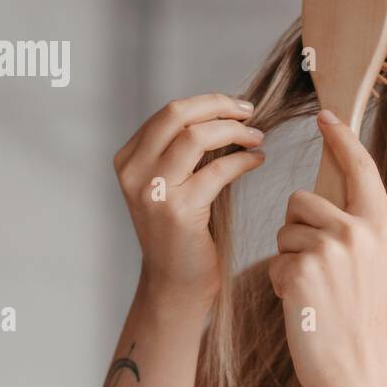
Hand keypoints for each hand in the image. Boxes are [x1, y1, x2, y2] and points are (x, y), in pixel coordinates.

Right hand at [113, 93, 265, 311]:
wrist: (175, 283)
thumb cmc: (180, 234)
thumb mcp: (170, 185)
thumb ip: (181, 152)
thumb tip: (220, 114)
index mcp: (128, 161)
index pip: (168, 113)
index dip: (207, 103)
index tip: (235, 107)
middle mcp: (134, 173)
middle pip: (177, 114)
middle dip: (220, 106)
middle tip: (250, 112)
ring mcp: (153, 192)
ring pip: (196, 137)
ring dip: (234, 131)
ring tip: (257, 137)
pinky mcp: (179, 211)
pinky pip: (218, 170)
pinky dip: (243, 160)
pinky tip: (256, 160)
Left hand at [270, 110, 386, 386]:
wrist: (353, 367)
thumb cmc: (358, 320)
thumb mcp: (375, 267)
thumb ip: (359, 230)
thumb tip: (334, 200)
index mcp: (378, 227)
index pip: (360, 169)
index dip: (343, 140)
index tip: (327, 116)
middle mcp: (358, 232)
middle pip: (302, 199)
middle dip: (297, 229)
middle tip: (316, 271)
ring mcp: (330, 250)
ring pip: (285, 230)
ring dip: (288, 259)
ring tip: (311, 291)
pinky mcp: (301, 269)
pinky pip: (275, 260)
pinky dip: (280, 283)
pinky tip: (302, 306)